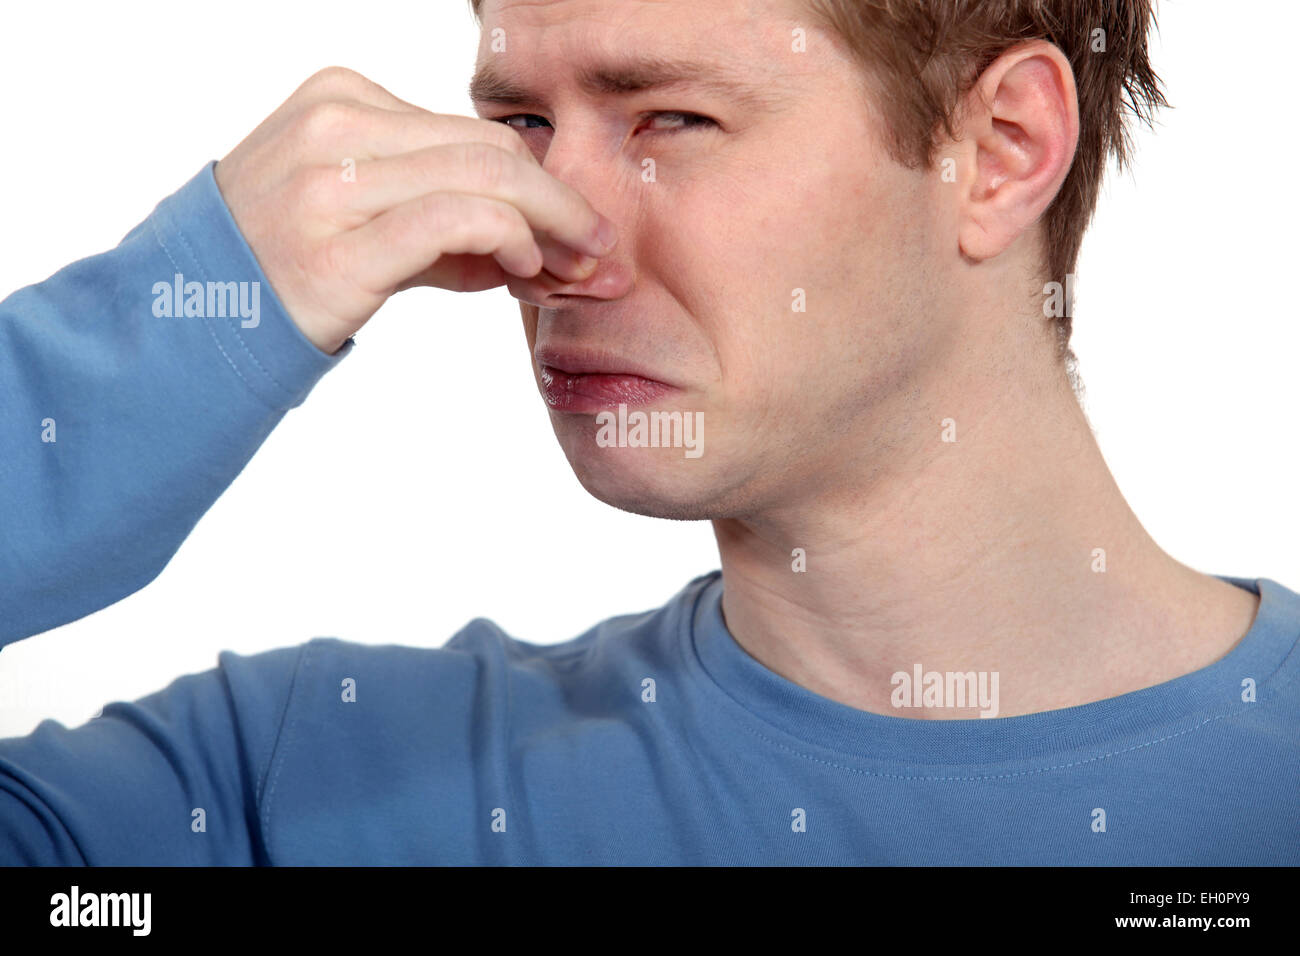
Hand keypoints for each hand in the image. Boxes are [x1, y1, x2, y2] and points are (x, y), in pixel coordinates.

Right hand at [213, 67, 615, 353]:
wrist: (192, 320)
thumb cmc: (280, 269)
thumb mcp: (362, 221)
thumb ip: (446, 225)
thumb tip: (535, 247)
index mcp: (340, 98)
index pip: (472, 133)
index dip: (539, 184)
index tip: (579, 232)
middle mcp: (336, 123)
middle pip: (489, 148)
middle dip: (561, 203)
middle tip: (601, 252)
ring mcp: (333, 179)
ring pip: (484, 177)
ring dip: (551, 224)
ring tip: (578, 267)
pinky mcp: (342, 241)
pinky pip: (456, 220)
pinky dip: (510, 240)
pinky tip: (528, 269)